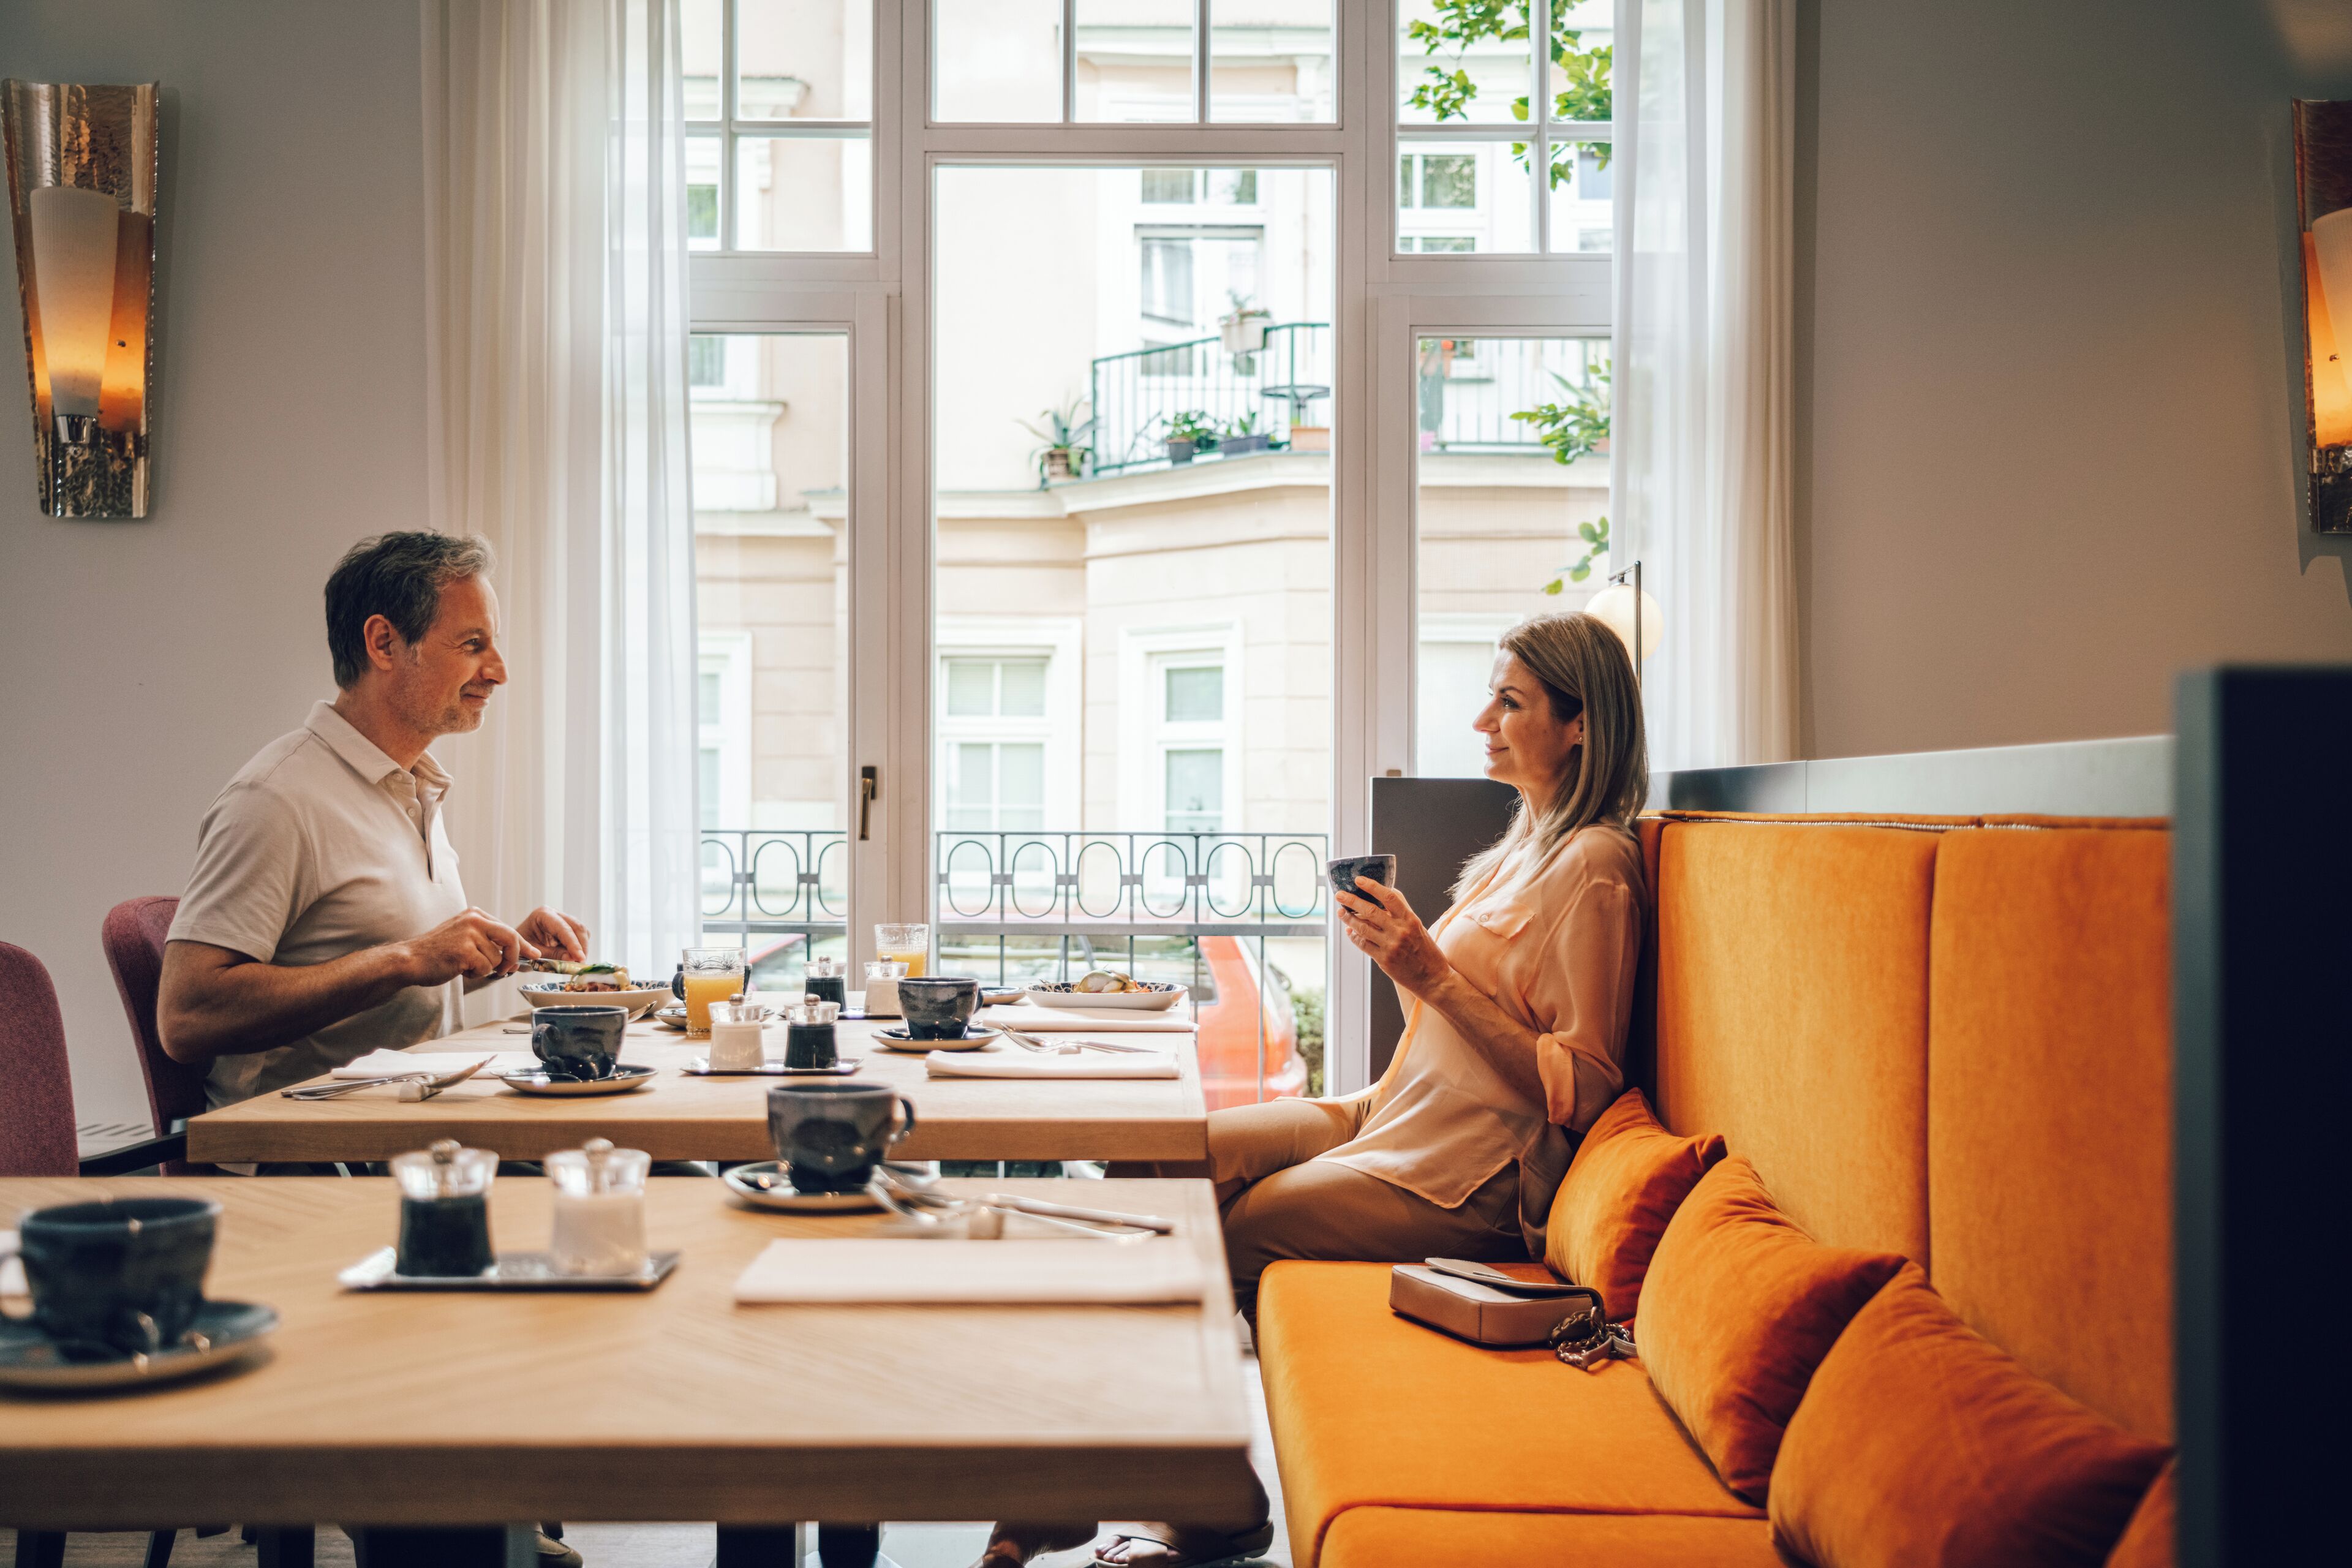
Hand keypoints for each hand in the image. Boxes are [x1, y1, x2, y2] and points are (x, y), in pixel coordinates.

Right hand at [397, 907, 539, 984]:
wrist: (411, 959)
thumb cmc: (437, 952)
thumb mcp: (464, 936)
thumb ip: (487, 939)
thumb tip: (515, 952)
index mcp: (475, 915)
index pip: (508, 929)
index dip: (522, 945)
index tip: (533, 954)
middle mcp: (474, 920)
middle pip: (510, 938)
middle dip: (513, 957)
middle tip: (507, 970)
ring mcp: (469, 934)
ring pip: (496, 958)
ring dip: (483, 968)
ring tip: (464, 964)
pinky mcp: (464, 950)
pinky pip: (485, 968)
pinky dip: (475, 974)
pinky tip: (460, 969)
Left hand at [517, 907, 589, 962]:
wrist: (512, 946)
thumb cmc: (518, 949)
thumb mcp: (531, 955)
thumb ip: (552, 956)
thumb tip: (572, 959)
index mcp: (542, 915)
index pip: (563, 928)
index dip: (574, 944)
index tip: (580, 959)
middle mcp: (554, 913)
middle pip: (577, 927)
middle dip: (581, 946)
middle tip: (581, 963)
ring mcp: (562, 919)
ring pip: (581, 931)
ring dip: (582, 947)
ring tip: (577, 962)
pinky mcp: (566, 928)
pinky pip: (579, 936)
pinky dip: (579, 947)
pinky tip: (574, 957)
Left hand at [1336, 878, 1450, 997]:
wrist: (1432, 978)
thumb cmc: (1426, 950)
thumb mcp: (1418, 926)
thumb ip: (1403, 912)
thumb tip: (1388, 893)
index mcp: (1410, 919)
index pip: (1389, 897)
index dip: (1372, 886)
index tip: (1359, 880)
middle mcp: (1400, 931)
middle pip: (1370, 911)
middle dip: (1352, 901)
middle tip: (1339, 894)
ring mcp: (1391, 946)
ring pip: (1363, 928)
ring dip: (1349, 919)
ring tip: (1341, 912)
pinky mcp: (1383, 960)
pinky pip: (1363, 944)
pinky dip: (1354, 936)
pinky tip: (1350, 931)